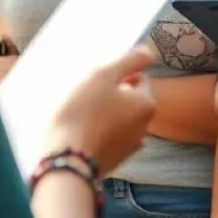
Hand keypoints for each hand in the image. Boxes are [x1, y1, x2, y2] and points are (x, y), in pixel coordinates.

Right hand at [47, 46, 156, 174]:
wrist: (67, 165)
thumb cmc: (84, 115)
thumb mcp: (104, 78)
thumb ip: (129, 61)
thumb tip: (150, 52)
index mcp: (147, 104)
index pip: (139, 78)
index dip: (119, 77)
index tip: (98, 83)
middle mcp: (145, 126)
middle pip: (130, 100)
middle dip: (112, 97)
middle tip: (88, 99)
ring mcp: (131, 147)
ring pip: (120, 120)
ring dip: (106, 115)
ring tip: (82, 118)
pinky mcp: (115, 162)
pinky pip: (110, 139)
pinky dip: (100, 134)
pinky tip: (82, 136)